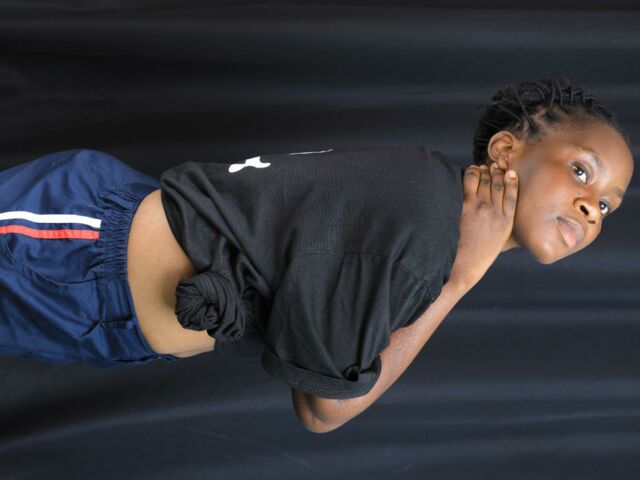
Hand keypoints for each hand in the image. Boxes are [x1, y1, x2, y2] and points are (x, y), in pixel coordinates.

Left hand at [448, 162, 518, 291]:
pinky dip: (471, 174)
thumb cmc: (479, 255)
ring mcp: (480, 208)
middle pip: (498, 185)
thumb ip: (502, 224)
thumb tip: (501, 211)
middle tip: (493, 167)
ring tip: (481, 169)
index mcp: (506, 222)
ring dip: (483, 172)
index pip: (512, 195)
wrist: (463, 265)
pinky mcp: (465, 206)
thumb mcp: (499, 241)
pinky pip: (470, 183)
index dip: (511, 181)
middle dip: (496, 172)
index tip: (510, 172)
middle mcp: (495, 213)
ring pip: (485, 181)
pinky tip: (471, 171)